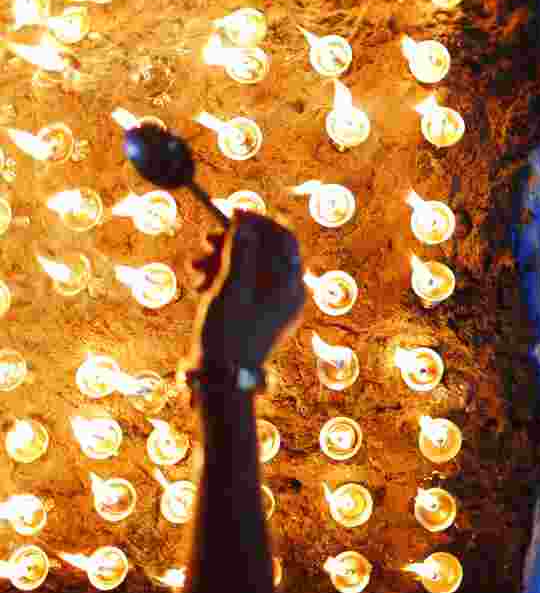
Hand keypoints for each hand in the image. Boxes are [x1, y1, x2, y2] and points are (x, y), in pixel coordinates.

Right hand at [190, 211, 304, 377]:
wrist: (222, 379)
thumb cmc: (229, 334)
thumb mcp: (231, 287)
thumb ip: (240, 252)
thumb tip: (245, 224)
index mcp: (291, 285)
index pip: (284, 239)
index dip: (259, 223)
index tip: (232, 214)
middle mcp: (289, 294)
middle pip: (265, 252)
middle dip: (232, 243)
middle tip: (205, 241)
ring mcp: (274, 305)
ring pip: (250, 268)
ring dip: (220, 261)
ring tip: (194, 267)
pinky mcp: (258, 315)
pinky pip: (244, 286)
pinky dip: (222, 280)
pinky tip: (198, 284)